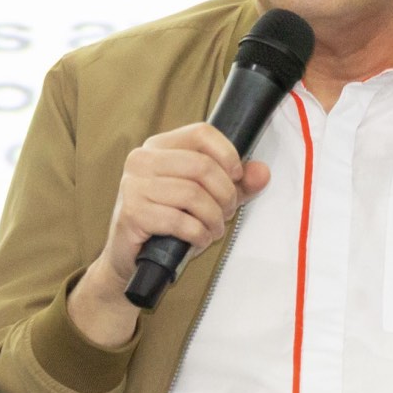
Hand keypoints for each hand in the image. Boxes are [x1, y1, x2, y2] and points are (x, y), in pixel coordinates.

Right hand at [69, 123, 270, 345]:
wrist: (130, 259)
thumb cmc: (168, 223)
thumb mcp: (207, 198)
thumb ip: (237, 184)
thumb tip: (262, 172)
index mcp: (159, 147)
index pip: (202, 133)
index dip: (228, 154)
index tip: (237, 177)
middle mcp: (142, 160)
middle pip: (202, 165)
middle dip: (225, 194)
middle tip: (226, 212)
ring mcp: (134, 185)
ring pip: (194, 195)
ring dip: (214, 218)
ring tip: (214, 229)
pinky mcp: (133, 213)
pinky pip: (180, 221)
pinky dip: (199, 234)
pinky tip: (199, 240)